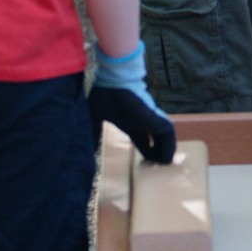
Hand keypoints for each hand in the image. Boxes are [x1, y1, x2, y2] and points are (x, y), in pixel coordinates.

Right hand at [89, 42, 176, 163]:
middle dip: (154, 153)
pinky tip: (165, 161)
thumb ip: (92, 132)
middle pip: (154, 140)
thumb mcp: (94, 117)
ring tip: (160, 167)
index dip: (144, 148)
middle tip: (153, 167)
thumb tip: (82, 148)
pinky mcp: (159, 121)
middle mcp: (143, 121)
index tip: (142, 161)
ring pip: (163, 140)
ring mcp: (152, 120)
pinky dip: (168, 150)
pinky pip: (169, 138)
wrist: (115, 82)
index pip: (141, 138)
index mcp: (131, 121)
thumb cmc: (104, 95)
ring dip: (162, 153)